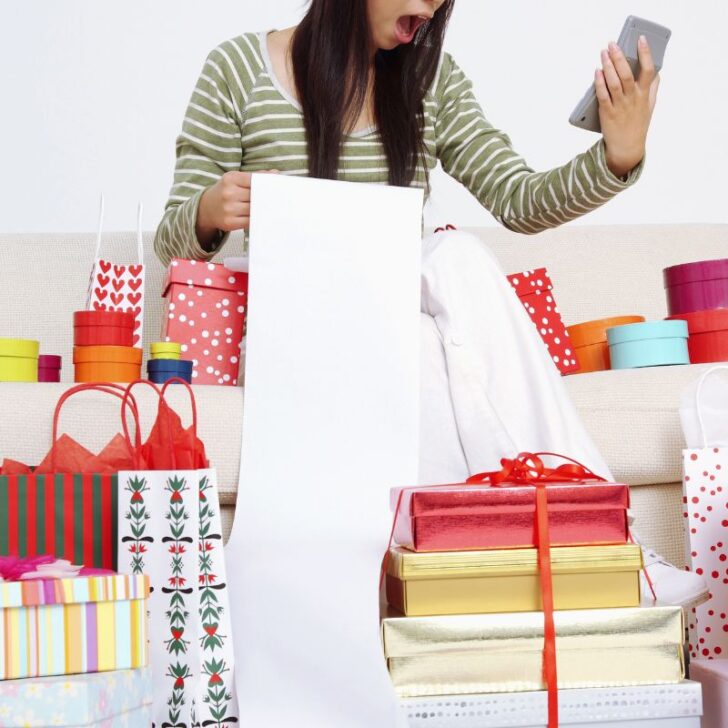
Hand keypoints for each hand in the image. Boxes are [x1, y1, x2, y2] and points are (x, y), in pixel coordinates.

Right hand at [196, 170, 277, 247]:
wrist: (206, 208)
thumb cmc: (226, 192)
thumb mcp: (236, 180)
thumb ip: (255, 176)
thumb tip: (275, 173)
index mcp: (230, 179)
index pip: (255, 180)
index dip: (268, 183)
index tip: (279, 186)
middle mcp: (228, 193)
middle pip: (256, 195)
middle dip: (268, 197)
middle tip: (280, 199)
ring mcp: (228, 209)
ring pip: (254, 209)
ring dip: (264, 209)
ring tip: (273, 208)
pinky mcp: (230, 222)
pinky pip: (250, 221)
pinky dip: (258, 219)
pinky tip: (263, 217)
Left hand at [595, 36, 659, 177]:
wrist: (627, 148)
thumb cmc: (638, 125)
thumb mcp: (650, 106)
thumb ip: (653, 89)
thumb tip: (657, 72)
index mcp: (645, 95)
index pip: (648, 70)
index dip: (645, 53)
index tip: (640, 39)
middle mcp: (633, 99)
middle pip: (627, 74)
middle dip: (619, 57)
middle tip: (612, 44)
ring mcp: (620, 106)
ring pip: (614, 83)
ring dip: (608, 66)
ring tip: (603, 53)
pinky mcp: (607, 113)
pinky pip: (603, 95)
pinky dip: (599, 83)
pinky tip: (597, 72)